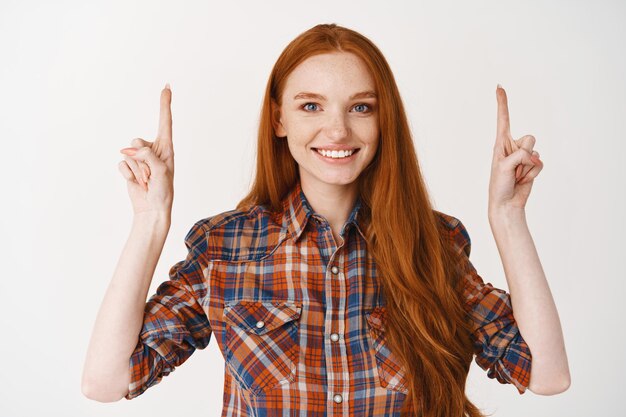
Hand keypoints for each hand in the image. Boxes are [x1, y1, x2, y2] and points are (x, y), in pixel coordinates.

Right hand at [118, 84, 174, 215]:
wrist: (151, 209)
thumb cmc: (163, 192)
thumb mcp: (161, 172)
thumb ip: (148, 155)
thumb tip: (130, 149)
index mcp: (166, 148)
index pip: (165, 122)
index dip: (165, 104)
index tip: (167, 86)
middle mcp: (153, 150)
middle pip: (137, 141)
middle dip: (140, 159)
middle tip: (151, 176)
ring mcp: (139, 158)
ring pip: (128, 154)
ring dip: (136, 170)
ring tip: (146, 181)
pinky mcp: (129, 167)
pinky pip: (121, 164)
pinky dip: (127, 174)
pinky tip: (136, 182)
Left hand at [488, 85, 543, 212]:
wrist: (506, 203)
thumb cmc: (499, 185)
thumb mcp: (504, 166)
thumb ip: (520, 155)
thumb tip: (535, 156)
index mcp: (500, 143)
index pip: (503, 119)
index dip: (502, 103)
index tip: (499, 86)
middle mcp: (513, 146)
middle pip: (530, 138)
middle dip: (524, 154)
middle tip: (512, 169)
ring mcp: (524, 156)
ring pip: (536, 151)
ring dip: (527, 166)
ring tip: (516, 175)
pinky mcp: (532, 165)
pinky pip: (540, 163)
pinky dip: (532, 173)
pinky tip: (523, 179)